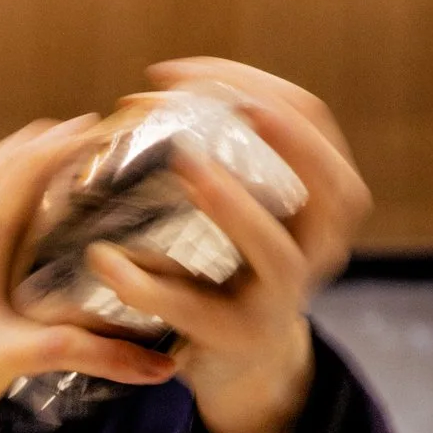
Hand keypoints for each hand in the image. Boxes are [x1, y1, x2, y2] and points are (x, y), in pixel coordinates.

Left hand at [84, 57, 374, 432]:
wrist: (235, 359)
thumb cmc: (229, 262)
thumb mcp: (247, 204)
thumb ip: (230, 155)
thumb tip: (154, 93)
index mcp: (327, 198)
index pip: (309, 118)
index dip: (250, 82)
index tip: (173, 73)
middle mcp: (321, 246)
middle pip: (324, 178)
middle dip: (268, 128)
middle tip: (189, 101)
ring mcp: (285, 298)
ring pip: (274, 249)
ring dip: (231, 204)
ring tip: (184, 165)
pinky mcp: (236, 337)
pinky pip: (195, 309)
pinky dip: (148, 287)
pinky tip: (105, 261)